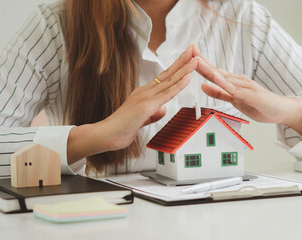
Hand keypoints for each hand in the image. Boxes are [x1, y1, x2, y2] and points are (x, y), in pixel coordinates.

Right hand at [67, 45, 199, 162]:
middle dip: (182, 60)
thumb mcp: (142, 120)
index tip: (187, 58)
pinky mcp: (146, 106)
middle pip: (168, 74)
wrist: (105, 135)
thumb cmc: (121, 129)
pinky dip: (178, 85)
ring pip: (169, 81)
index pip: (164, 78)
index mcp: (144, 94)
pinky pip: (166, 94)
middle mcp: (145, 92)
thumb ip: (153, 114)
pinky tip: (187, 78)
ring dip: (184, 69)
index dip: (176, 67)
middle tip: (193, 48)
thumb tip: (163, 109)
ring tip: (196, 59)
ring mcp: (146, 97)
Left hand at [194, 51, 301, 134]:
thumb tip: (203, 86)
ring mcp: (244, 86)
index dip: (200, 63)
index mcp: (232, 82)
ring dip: (209, 68)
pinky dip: (222, 82)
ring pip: (223, 77)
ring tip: (196, 61)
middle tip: (189, 50)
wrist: (280, 110)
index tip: (188, 55)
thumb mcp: (235, 100)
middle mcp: (238, 80)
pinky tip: (214, 77)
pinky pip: (233, 88)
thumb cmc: (259, 105)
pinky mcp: (249, 94)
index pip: (213, 71)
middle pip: (215, 70)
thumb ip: (219, 93)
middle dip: (201, 60)